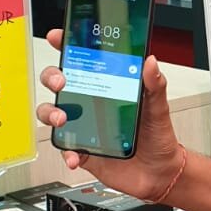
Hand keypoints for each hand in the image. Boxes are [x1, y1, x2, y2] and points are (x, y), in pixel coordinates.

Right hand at [37, 29, 183, 197]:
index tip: (58, 38)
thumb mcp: (158, 107)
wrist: (160, 172)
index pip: (83, 61)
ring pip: (53, 113)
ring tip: (62, 119)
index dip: (67, 46)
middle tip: (62, 81)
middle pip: (59, 83)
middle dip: (52, 77)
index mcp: (108, 87)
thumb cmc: (158, 136)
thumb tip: (150, 62)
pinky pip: (65, 148)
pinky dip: (66, 152)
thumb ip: (155, 85)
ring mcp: (84, 127)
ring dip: (50, 113)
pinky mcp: (83, 150)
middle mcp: (91, 104)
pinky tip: (74, 155)